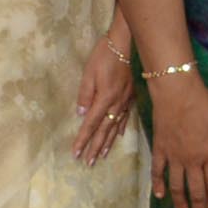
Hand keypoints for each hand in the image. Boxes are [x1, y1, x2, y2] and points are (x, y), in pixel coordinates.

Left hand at [70, 22, 136, 161]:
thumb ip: (85, 94)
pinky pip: (126, 117)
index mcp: (104, 99)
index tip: (76, 154)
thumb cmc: (104, 56)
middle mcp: (116, 104)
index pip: (90, 124)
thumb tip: (80, 114)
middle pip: (104, 130)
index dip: (83, 140)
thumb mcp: (89, 73)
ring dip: (108, 142)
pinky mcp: (131, 96)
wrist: (126, 44)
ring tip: (102, 156)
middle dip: (95, 147)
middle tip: (89, 163)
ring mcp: (125, 101)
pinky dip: (121, 128)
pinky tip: (119, 136)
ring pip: (115, 127)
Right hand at [146, 70, 207, 207]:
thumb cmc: (204, 104)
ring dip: (179, 203)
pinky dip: (158, 185)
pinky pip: (158, 171)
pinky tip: (160, 196)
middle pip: (195, 191)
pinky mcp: (160, 149)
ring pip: (177, 186)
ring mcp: (174, 156)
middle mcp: (191, 160)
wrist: (177, 92)